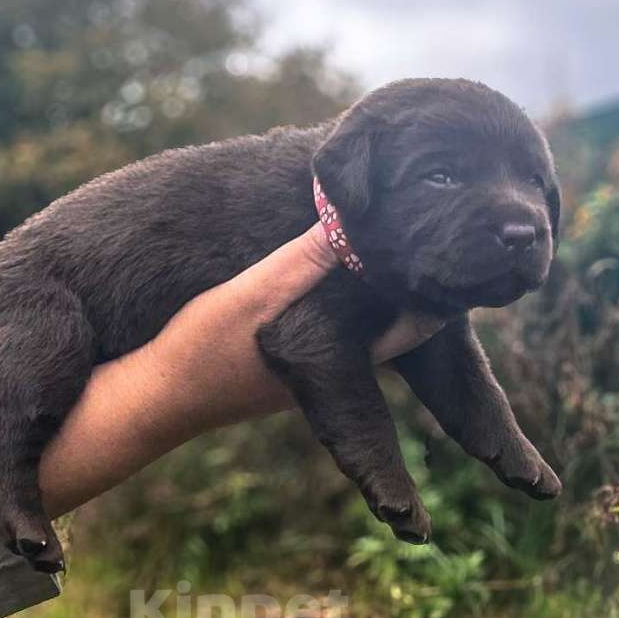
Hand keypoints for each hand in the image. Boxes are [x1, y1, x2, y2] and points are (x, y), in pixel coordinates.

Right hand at [40, 224, 442, 517]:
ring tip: (400, 236)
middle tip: (441, 232)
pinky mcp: (294, 353)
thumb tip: (351, 221)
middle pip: (403, 317)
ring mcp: (318, 359)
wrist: (160, 396)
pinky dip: (353, 289)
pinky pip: (341, 318)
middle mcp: (341, 361)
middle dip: (422, 279)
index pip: (419, 318)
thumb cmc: (204, 349)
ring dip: (388, 282)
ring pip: (374, 318)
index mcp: (344, 350)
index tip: (458, 241)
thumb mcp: (253, 294)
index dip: (443, 281)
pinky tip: (343, 259)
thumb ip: (304, 262)